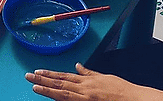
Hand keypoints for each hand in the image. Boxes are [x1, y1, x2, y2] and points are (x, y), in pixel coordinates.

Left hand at [25, 63, 162, 100]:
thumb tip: (78, 66)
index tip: (37, 72)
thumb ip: (88, 73)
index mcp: (86, 81)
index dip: (49, 74)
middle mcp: (84, 88)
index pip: (63, 77)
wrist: (135, 99)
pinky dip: (62, 100)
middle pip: (59, 83)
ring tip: (34, 86)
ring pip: (63, 93)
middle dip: (43, 80)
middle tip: (27, 76)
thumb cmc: (121, 90)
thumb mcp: (104, 77)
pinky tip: (53, 98)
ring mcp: (86, 98)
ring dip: (48, 89)